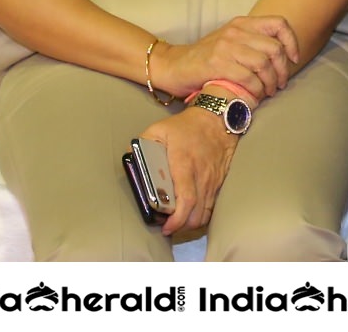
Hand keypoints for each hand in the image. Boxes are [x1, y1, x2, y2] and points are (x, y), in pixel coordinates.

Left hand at [139, 106, 239, 236]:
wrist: (217, 119)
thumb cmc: (186, 126)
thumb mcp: (159, 129)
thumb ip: (142, 144)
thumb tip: (129, 160)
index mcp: (184, 165)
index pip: (185, 199)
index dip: (176, 219)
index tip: (165, 226)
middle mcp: (201, 177)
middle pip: (196, 214)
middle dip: (181, 227)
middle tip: (167, 227)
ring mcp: (212, 181)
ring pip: (205, 214)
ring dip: (190, 223)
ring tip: (177, 222)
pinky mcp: (218, 183)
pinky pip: (211, 207)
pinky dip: (200, 215)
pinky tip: (189, 213)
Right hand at [153, 16, 300, 100]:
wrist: (172, 65)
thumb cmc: (205, 57)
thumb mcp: (230, 41)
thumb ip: (252, 43)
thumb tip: (282, 58)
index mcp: (242, 23)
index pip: (279, 24)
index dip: (292, 42)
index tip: (293, 59)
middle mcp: (236, 31)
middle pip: (275, 48)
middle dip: (283, 70)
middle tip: (281, 84)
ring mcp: (226, 46)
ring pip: (263, 64)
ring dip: (271, 83)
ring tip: (269, 92)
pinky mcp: (216, 64)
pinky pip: (247, 78)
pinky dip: (255, 90)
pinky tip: (254, 96)